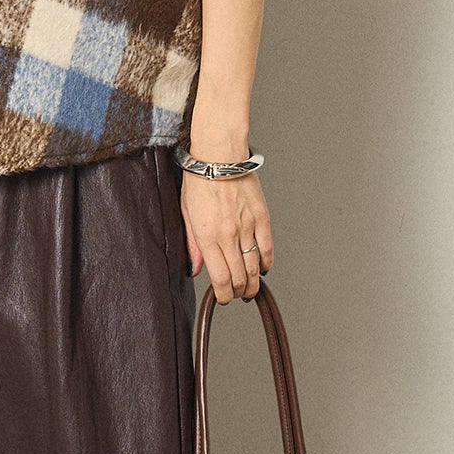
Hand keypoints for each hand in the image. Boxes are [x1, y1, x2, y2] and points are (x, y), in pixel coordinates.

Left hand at [181, 165, 272, 303]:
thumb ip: (192, 245)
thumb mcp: (186, 214)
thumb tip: (196, 268)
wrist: (219, 155)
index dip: (223, 295)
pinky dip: (266, 261)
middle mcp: (228, 235)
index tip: (223, 298)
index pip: (220, 278)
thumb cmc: (199, 180)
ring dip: (252, 282)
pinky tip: (262, 268)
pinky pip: (267, 247)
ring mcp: (247, 226)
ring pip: (254, 266)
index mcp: (207, 236)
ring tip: (249, 287)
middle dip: (238, 292)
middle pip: (239, 277)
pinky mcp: (261, 217)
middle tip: (236, 295)